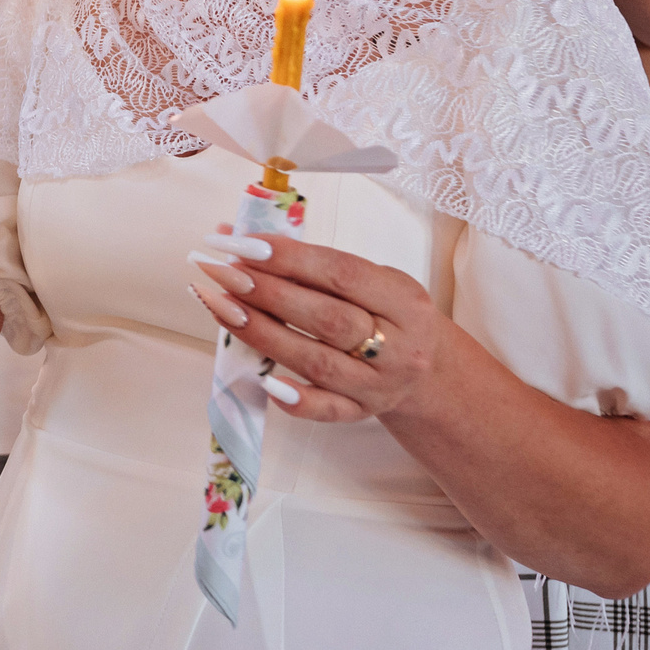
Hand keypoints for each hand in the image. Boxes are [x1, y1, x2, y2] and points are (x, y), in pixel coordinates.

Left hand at [187, 232, 444, 421]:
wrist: (428, 371)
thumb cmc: (388, 314)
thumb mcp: (373, 280)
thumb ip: (312, 262)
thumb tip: (236, 237)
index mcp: (405, 301)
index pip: (343, 274)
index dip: (290, 258)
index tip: (242, 244)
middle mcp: (397, 347)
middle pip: (327, 319)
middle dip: (268, 293)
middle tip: (223, 272)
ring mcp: (379, 385)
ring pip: (317, 362)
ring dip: (263, 333)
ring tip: (221, 307)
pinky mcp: (361, 412)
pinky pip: (327, 410)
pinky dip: (295, 399)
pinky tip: (263, 381)